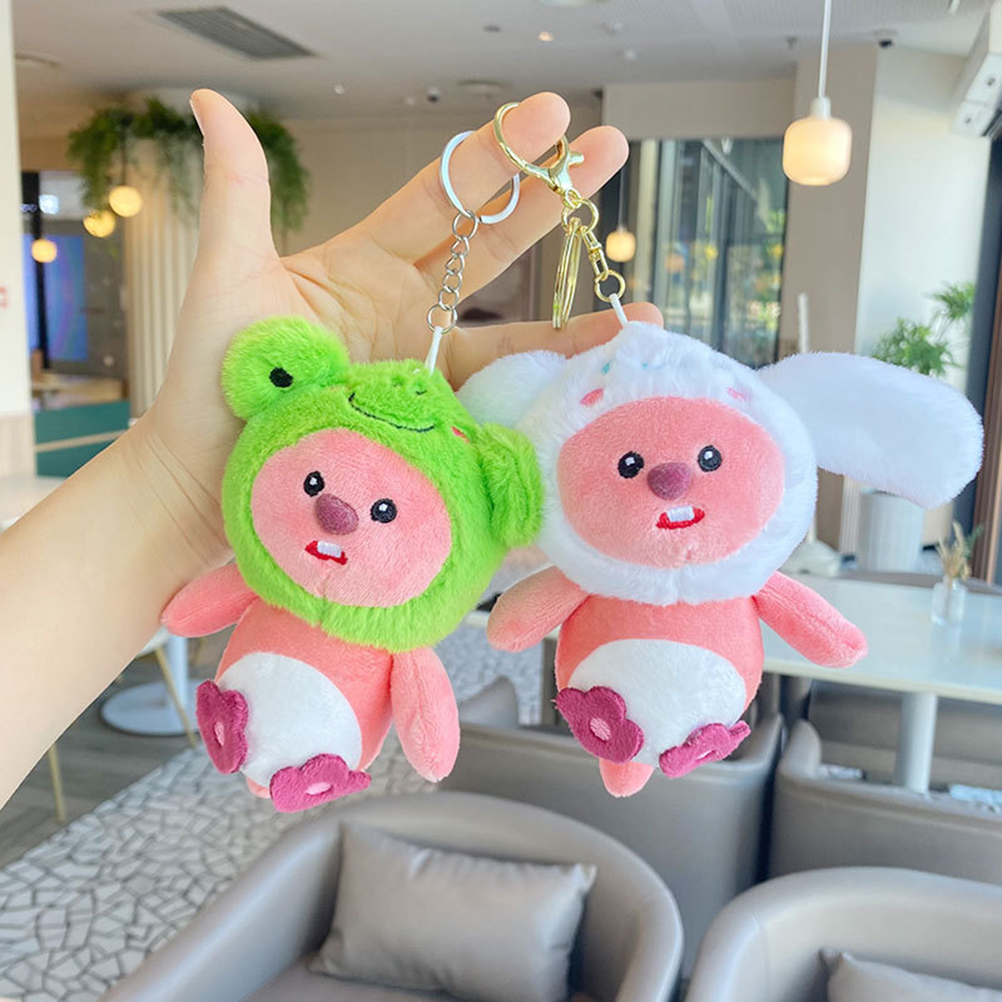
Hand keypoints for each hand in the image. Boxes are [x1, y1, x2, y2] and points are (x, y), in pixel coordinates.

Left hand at [136, 89, 660, 564]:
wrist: (206, 475)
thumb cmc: (211, 378)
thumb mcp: (229, 279)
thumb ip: (240, 193)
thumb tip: (214, 103)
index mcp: (366, 266)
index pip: (443, 197)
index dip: (497, 157)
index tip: (551, 115)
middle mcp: (407, 315)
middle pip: (494, 250)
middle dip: (554, 198)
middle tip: (611, 149)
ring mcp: (425, 374)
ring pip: (512, 340)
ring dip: (576, 329)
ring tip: (641, 318)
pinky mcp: (433, 428)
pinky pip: (497, 410)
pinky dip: (545, 405)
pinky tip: (593, 400)